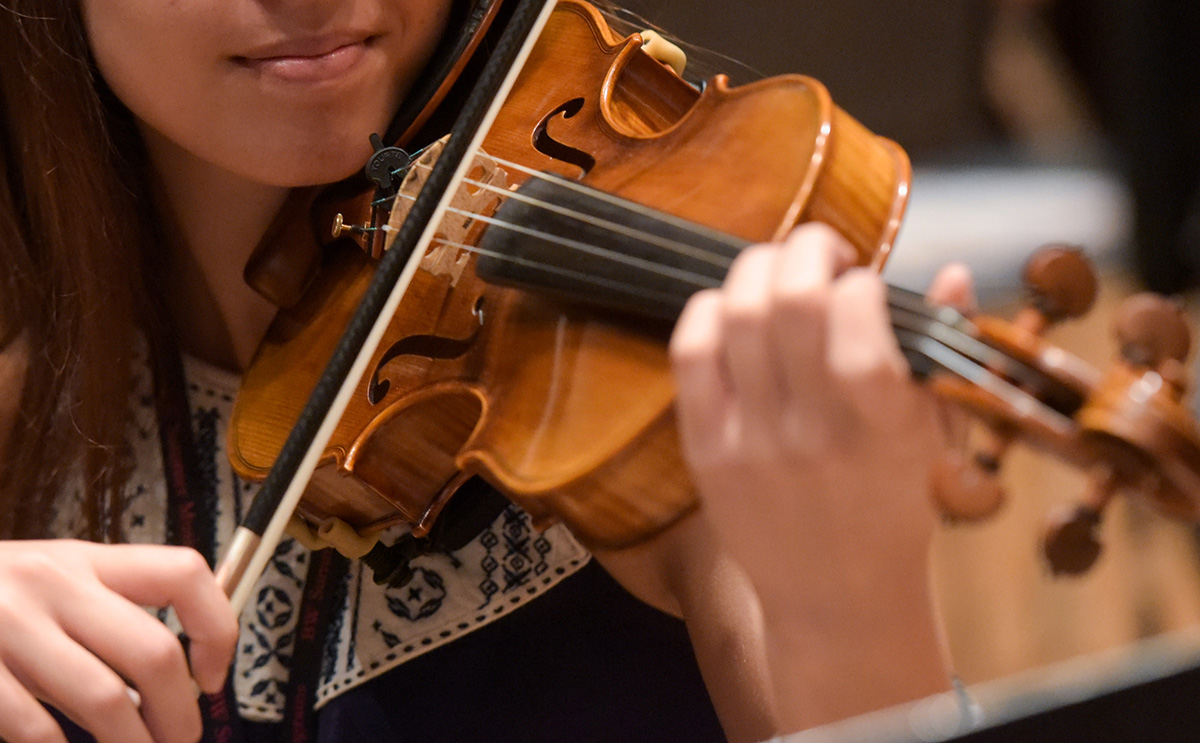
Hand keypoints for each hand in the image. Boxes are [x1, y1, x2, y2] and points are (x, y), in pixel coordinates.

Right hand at [0, 540, 237, 742]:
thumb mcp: (50, 582)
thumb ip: (107, 612)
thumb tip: (181, 676)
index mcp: (84, 559)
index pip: (182, 574)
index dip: (216, 627)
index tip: (213, 676)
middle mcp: (51, 584)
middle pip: (154, 653)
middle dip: (180, 714)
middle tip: (181, 739)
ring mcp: (8, 627)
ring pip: (104, 701)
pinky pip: (37, 730)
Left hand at [669, 223, 971, 728]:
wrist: (835, 597)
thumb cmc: (894, 507)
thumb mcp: (939, 436)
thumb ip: (945, 351)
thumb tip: (956, 273)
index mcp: (882, 429)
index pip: (858, 326)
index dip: (860, 282)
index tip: (867, 285)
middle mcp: (812, 433)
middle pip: (789, 301)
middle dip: (807, 248)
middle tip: (822, 252)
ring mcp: (752, 441)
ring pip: (735, 315)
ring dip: (758, 269)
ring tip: (780, 274)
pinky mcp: (705, 449)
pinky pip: (689, 353)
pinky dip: (706, 309)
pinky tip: (733, 308)